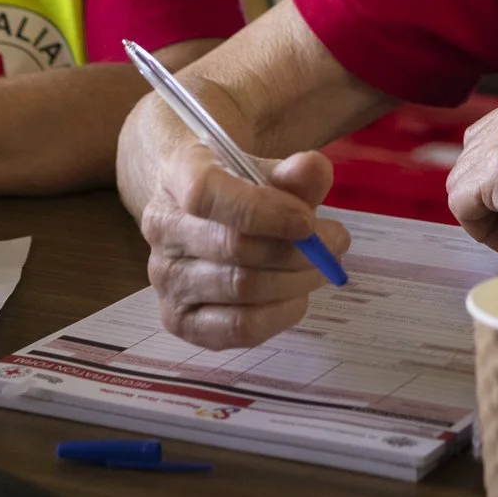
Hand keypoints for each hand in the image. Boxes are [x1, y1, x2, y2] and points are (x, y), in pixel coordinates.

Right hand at [138, 141, 350, 349]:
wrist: (199, 212)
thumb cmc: (238, 187)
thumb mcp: (265, 168)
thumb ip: (294, 172)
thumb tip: (314, 170)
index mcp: (177, 175)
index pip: (206, 194)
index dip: (263, 211)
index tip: (308, 221)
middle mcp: (162, 227)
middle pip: (235, 247)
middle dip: (297, 250)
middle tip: (335, 244)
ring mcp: (166, 278)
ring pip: (242, 288)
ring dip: (296, 280)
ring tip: (321, 266)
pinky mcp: (180, 320)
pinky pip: (239, 328)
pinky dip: (280, 314)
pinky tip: (296, 295)